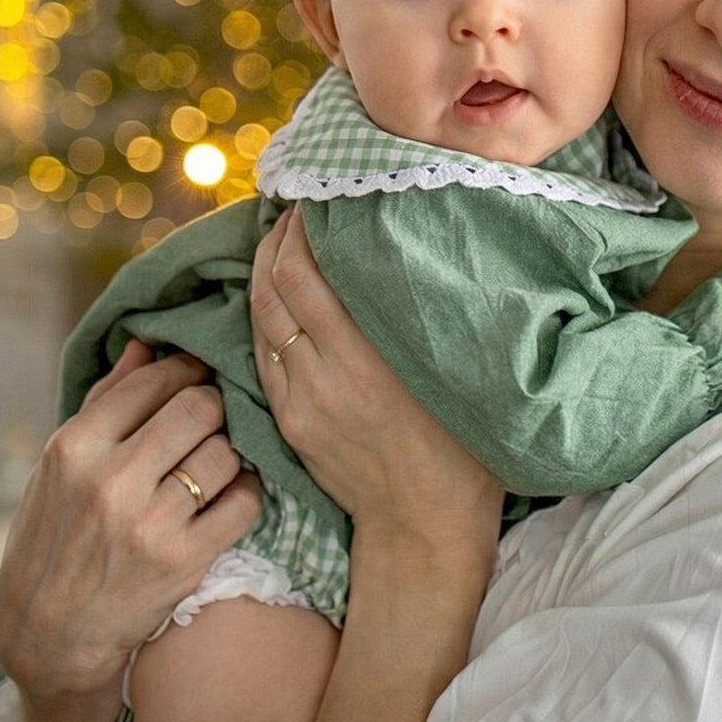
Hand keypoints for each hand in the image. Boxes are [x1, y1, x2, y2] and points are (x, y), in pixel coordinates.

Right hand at [0, 341, 261, 699]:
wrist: (50, 632)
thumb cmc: (54, 537)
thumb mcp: (59, 468)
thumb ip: (106, 404)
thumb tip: (145, 347)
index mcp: (76, 448)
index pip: (153, 382)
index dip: (186, 370)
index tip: (199, 373)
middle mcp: (112, 480)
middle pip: (199, 408)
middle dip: (215, 405)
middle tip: (216, 415)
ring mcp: (152, 522)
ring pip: (226, 453)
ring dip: (231, 450)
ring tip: (219, 458)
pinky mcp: (186, 559)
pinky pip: (245, 502)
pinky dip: (246, 492)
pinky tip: (231, 493)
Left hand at [250, 209, 502, 571]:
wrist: (423, 523)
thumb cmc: (461, 451)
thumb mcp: (453, 379)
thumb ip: (419, 323)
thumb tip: (405, 260)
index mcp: (366, 360)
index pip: (304, 275)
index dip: (298, 230)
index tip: (313, 198)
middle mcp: (323, 375)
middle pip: (274, 287)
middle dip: (276, 240)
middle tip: (293, 208)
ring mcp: (299, 399)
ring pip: (260, 317)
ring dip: (263, 271)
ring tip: (279, 239)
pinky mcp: (289, 420)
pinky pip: (264, 353)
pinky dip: (265, 313)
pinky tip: (276, 294)